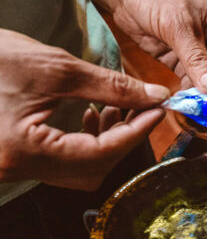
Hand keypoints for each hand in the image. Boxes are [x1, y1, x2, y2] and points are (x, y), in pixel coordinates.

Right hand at [0, 29, 167, 190]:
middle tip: (142, 109)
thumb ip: (110, 86)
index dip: (137, 132)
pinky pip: (59, 164)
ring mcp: (11, 168)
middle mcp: (15, 169)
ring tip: (115, 108)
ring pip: (77, 171)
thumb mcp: (54, 68)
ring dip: (105, 143)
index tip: (159, 109)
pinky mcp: (11, 159)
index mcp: (24, 151)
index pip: (101, 154)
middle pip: (92, 171)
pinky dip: (83, 144)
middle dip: (123, 140)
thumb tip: (155, 97)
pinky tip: (89, 115)